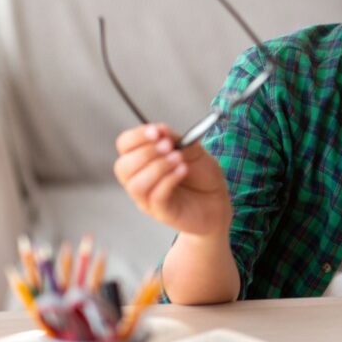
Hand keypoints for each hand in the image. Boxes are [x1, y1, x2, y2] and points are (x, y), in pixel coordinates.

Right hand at [113, 124, 230, 236]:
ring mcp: (148, 199)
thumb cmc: (202, 175)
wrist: (218, 199)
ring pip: (136, 184)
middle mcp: (139, 180)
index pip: (125, 145)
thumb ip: (175, 139)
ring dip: (158, 167)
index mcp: (143, 160)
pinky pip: (155, 197)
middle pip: (123, 166)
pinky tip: (183, 170)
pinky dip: (169, 180)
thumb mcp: (192, 150)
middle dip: (146, 152)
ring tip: (179, 160)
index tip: (156, 132)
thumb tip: (159, 129)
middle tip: (170, 147)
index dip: (137, 137)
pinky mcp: (162, 212)